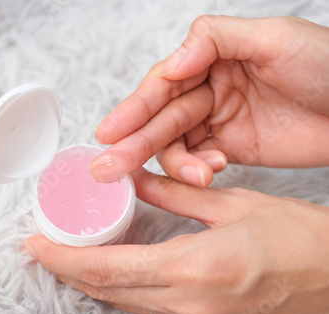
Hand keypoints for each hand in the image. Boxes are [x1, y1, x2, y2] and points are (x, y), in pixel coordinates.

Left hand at [23, 169, 328, 313]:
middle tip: (42, 248)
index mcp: (198, 267)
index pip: (110, 269)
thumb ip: (176, 194)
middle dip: (68, 271)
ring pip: (124, 303)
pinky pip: (147, 308)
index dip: (66, 259)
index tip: (36, 244)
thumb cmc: (303, 241)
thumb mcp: (236, 205)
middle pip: (109, 291)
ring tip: (66, 257)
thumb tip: (136, 177)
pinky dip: (119, 290)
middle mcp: (192, 302)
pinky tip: (110, 271)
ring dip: (90, 282)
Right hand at [89, 16, 328, 185]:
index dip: (134, 109)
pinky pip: (198, 163)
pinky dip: (196, 172)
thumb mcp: (274, 37)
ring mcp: (217, 121)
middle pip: (161, 119)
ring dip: (174, 164)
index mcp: (212, 58)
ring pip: (176, 145)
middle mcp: (208, 89)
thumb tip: (172, 62)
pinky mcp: (230, 148)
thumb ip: (216, 40)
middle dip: (134, 144)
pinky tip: (209, 173)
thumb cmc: (327, 65)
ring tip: (196, 175)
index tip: (109, 132)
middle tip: (108, 168)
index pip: (163, 84)